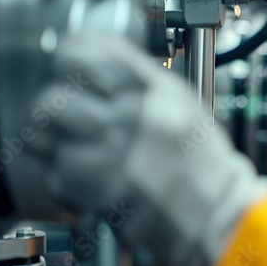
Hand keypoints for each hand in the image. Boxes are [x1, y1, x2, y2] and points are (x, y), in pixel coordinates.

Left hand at [27, 33, 266, 265]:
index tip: (69, 66)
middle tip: (65, 119)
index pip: (90, 53)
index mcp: (156, 90)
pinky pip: (58, 174)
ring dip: (54, 143)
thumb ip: (142, 84)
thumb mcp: (183, 105)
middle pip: (57, 97)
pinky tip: (87, 178)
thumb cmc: (206, 166)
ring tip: (71, 149)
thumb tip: (97, 69)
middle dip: (55, 110)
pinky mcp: (99, 188)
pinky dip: (65, 179)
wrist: (218, 212)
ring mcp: (113, 152)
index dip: (70, 59)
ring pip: (48, 135)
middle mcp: (133, 115)